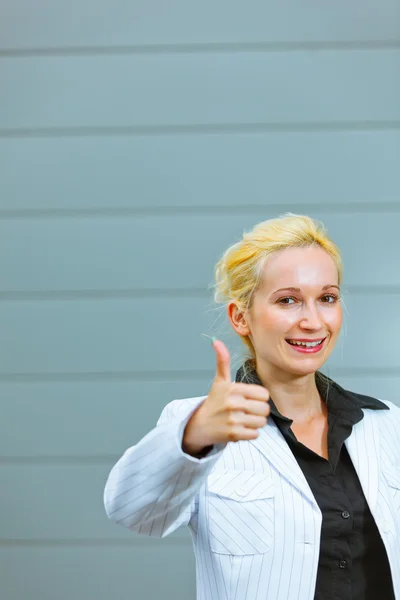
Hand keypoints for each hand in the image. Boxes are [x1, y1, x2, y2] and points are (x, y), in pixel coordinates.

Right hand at [182, 339, 269, 455]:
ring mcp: (233, 420)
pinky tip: (239, 429)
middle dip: (258, 412)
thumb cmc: (215, 402)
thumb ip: (222, 361)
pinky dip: (249, 433)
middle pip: (265, 409)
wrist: (199, 425)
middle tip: (246, 411)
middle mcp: (233, 403)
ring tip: (243, 420)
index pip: (264, 394)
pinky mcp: (233, 435)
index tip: (248, 399)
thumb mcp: (219, 381)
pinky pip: (255, 434)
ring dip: (255, 423)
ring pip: (261, 422)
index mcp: (233, 388)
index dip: (259, 398)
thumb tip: (216, 341)